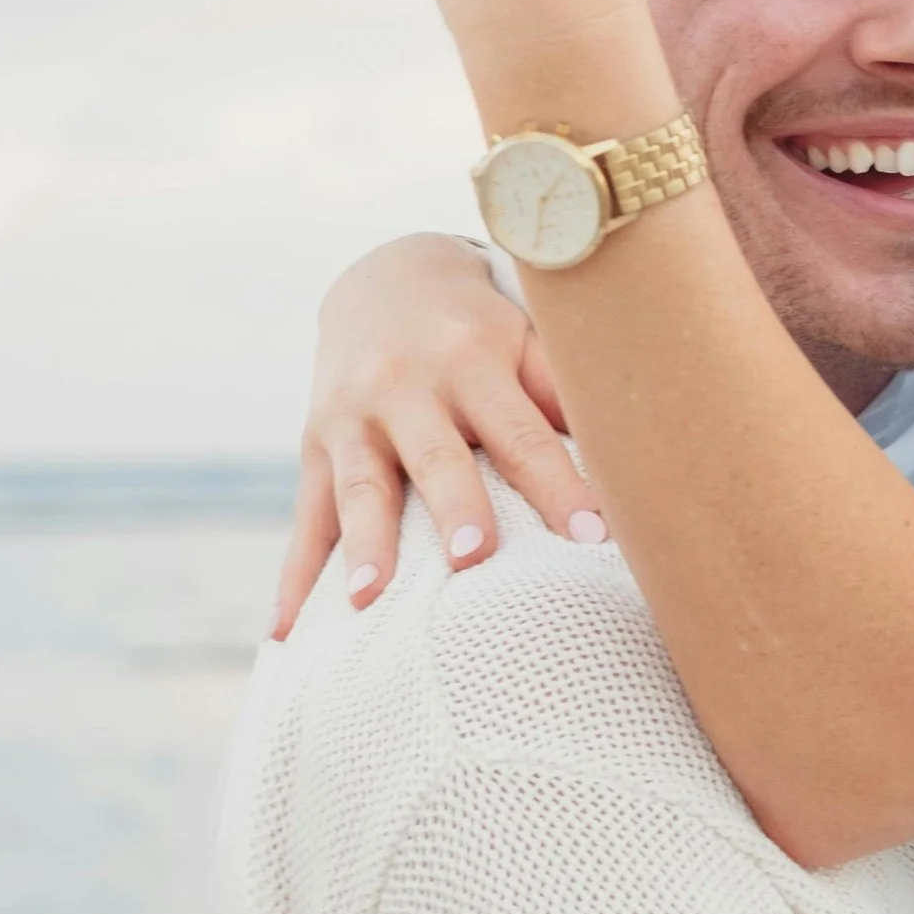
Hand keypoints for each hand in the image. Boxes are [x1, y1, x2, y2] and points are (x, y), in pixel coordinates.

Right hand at [270, 234, 601, 638]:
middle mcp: (403, 388)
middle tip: (472, 559)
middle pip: (435, 456)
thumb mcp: (524, 337)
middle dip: (453, 507)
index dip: (556, 483)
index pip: (522, 432)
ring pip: (358, 488)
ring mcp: (350, 420)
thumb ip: (563, 393)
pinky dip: (294, 579)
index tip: (591, 535)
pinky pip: (304, 520)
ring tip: (369, 600)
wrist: (382, 280)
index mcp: (470, 362)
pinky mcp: (312, 449)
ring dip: (364, 546)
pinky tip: (286, 632)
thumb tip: (627, 458)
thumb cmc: (480, 329)